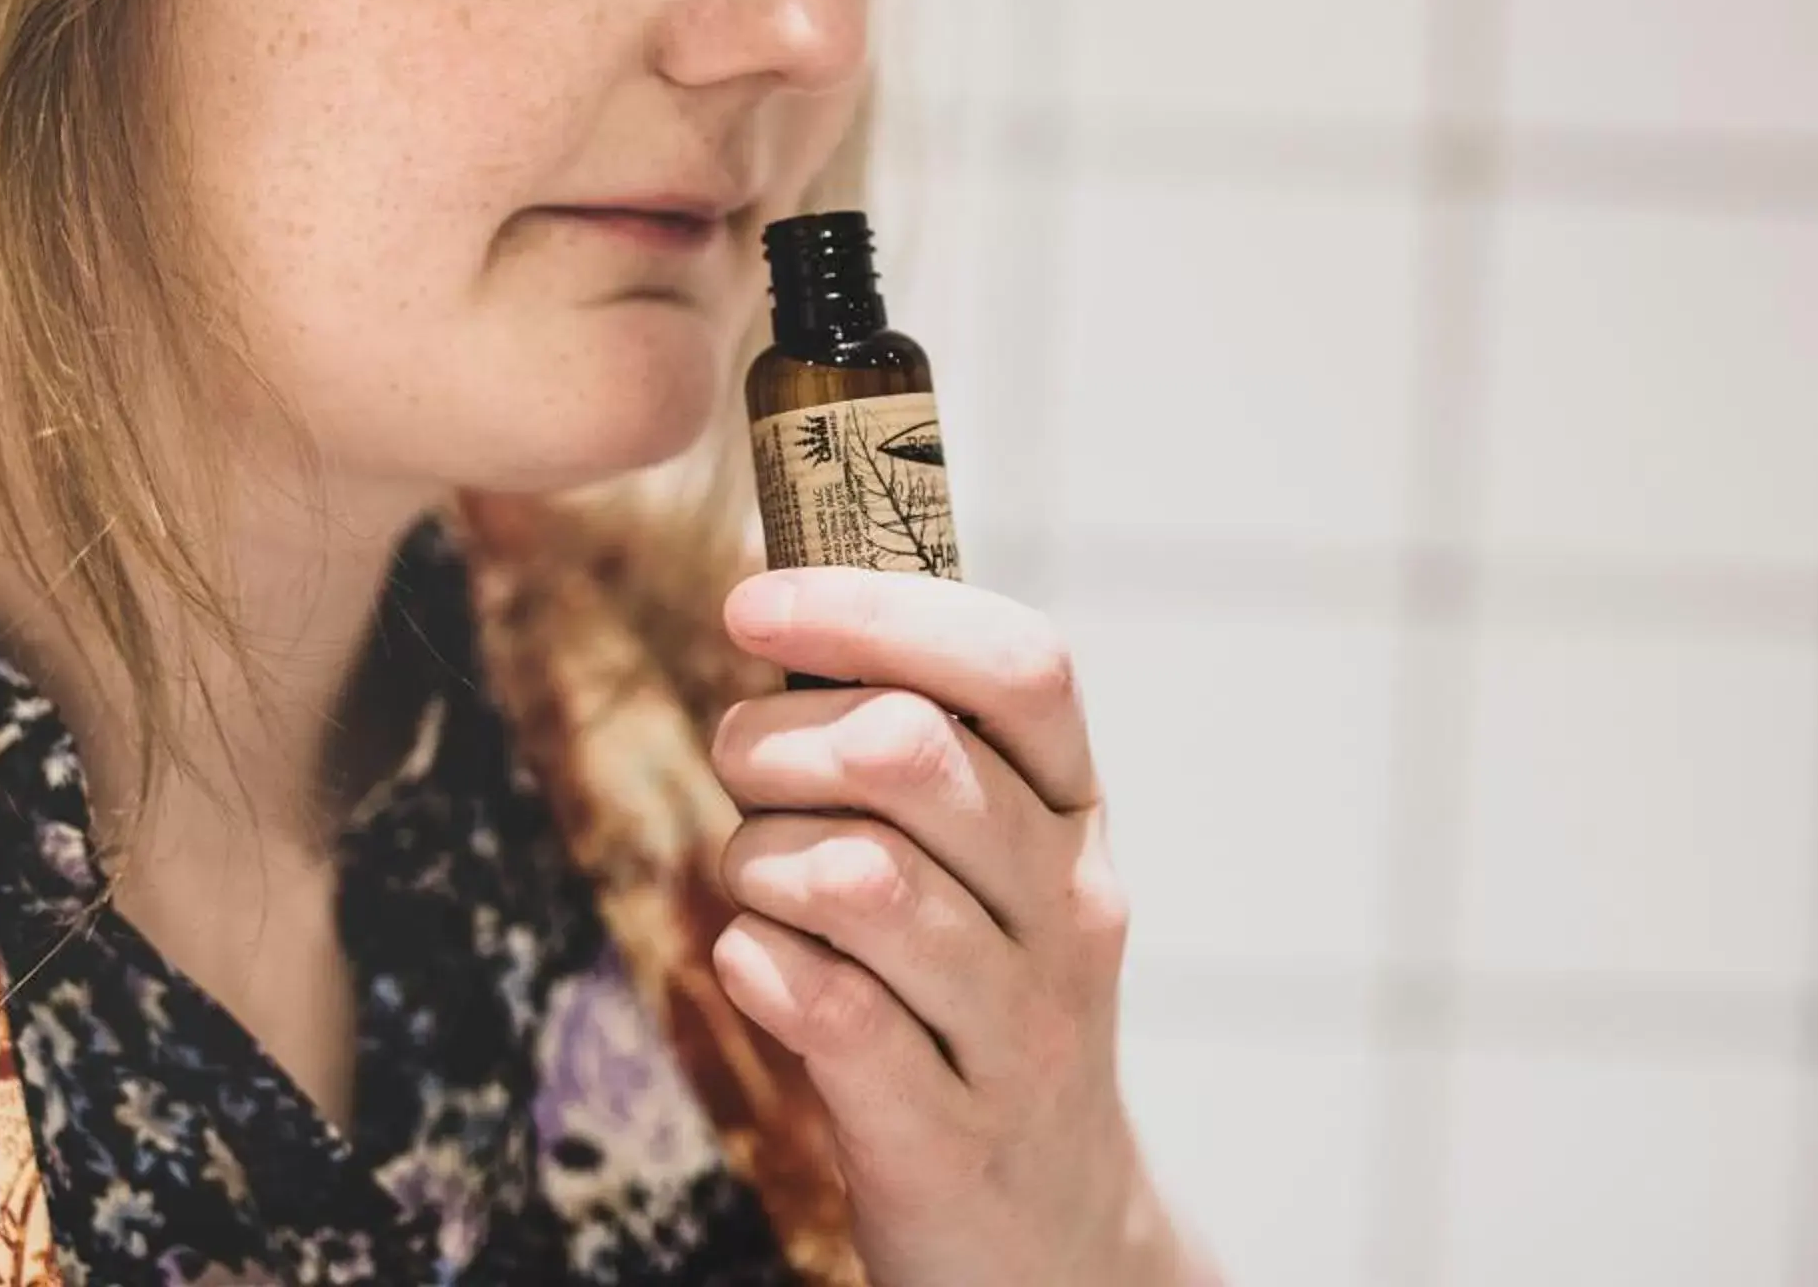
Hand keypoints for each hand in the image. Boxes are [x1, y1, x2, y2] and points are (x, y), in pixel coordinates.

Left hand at [708, 568, 1216, 1286]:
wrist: (1052, 1234)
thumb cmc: (975, 1000)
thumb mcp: (983, 862)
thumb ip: (910, 738)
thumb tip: (776, 595)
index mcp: (1073, 811)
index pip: (1020, 664)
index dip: (875, 610)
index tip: (752, 602)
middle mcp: (1066, 904)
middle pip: (908, 751)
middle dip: (774, 741)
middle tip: (744, 775)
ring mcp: (1017, 1022)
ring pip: (855, 876)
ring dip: (758, 860)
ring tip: (757, 884)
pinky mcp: (946, 1131)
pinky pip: (831, 1009)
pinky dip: (760, 964)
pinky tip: (756, 961)